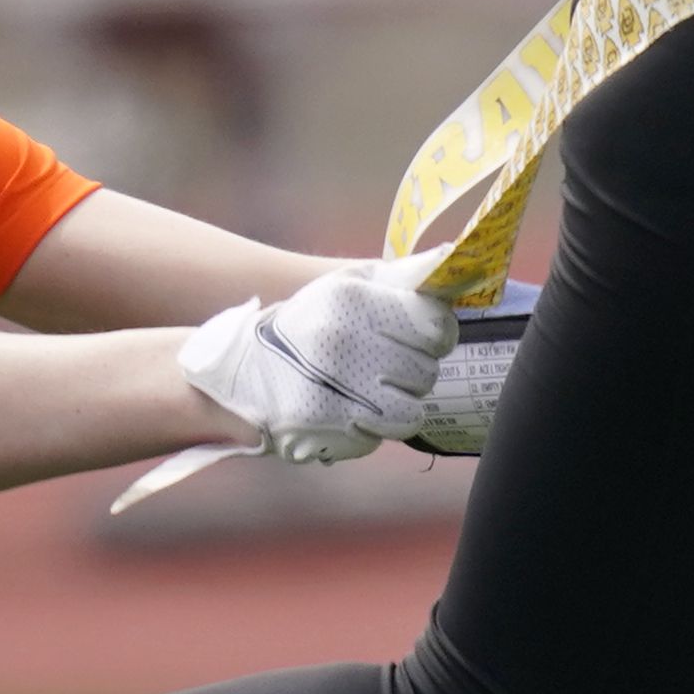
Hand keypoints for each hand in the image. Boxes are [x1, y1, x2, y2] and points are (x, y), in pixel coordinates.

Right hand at [177, 267, 457, 465]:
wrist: (242, 371)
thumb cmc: (310, 324)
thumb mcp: (348, 286)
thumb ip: (401, 277)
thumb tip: (451, 257)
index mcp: (351, 300)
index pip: (435, 325)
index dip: (434, 334)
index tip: (419, 337)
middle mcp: (342, 342)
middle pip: (426, 371)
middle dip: (411, 370)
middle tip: (381, 364)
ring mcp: (334, 388)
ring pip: (412, 410)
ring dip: (398, 404)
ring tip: (368, 389)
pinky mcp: (326, 428)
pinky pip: (382, 435)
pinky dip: (372, 427)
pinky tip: (347, 409)